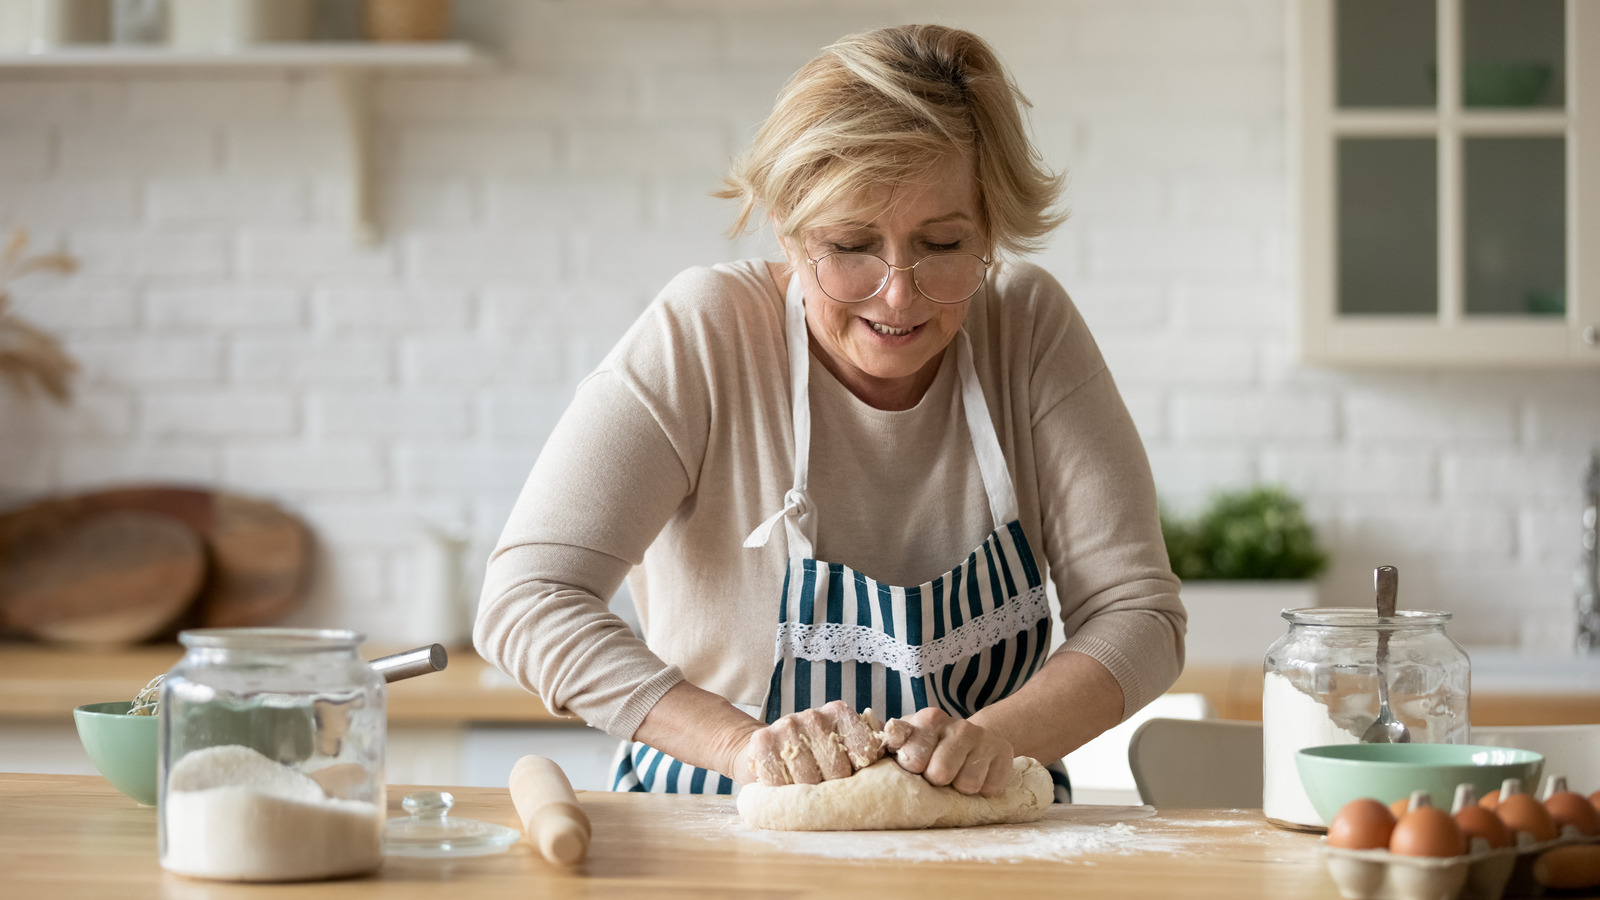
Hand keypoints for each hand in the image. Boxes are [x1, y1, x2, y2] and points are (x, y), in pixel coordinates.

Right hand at [731, 700, 885, 785]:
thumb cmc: (817, 754)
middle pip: (838, 772)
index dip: (859, 774)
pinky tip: (784, 786)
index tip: (851, 777)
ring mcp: (786, 726)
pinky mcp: (762, 743)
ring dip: (807, 793)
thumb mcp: (847, 744)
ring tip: (804, 786)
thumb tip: (899, 745)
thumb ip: (873, 744)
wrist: (769, 750)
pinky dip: (783, 794)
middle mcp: (813, 716)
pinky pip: (780, 783)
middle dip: (833, 788)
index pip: (865, 752)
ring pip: (809, 782)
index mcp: (839, 712)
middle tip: (824, 785)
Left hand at [883, 707, 1012, 796]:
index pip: (912, 754)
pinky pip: (990, 788)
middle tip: (938, 774)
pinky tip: (977, 774)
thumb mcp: (909, 739)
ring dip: (960, 787)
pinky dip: (982, 789)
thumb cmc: (933, 745)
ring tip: (958, 775)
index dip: (911, 766)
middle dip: (936, 781)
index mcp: (928, 719)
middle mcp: (957, 725)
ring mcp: (982, 738)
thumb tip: (863, 739)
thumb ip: (889, 740)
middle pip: (940, 774)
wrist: (976, 739)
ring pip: (967, 784)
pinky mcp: (1004, 753)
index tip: (912, 766)